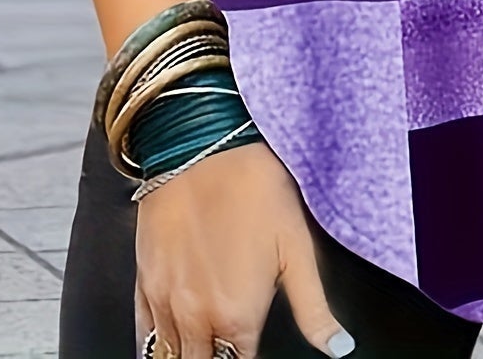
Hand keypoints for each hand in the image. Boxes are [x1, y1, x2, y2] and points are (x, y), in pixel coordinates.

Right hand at [133, 140, 354, 358]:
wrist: (202, 144)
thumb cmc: (255, 188)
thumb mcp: (297, 246)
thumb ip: (314, 309)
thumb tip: (339, 349)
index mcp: (237, 317)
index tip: (250, 349)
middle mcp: (196, 319)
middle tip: (230, 346)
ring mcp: (165, 302)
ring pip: (171, 358)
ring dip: (191, 357)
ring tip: (207, 348)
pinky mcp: (143, 282)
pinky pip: (144, 337)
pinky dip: (157, 347)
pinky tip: (169, 346)